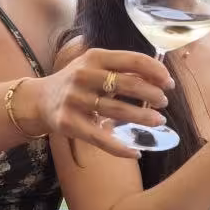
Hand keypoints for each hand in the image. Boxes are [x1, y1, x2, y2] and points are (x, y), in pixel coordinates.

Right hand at [25, 48, 172, 158]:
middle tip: (165, 103)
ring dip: (143, 117)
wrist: (39, 100)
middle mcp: (83, 75)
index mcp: (94, 57)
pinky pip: (100, 138)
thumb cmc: (77, 82)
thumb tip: (159, 76)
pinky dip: (120, 148)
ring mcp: (75, 99)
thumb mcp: (95, 66)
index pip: (132, 60)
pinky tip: (136, 152)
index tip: (169, 83)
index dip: (155, 71)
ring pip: (117, 111)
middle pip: (127, 85)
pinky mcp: (68, 123)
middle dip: (152, 94)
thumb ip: (122, 69)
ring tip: (158, 121)